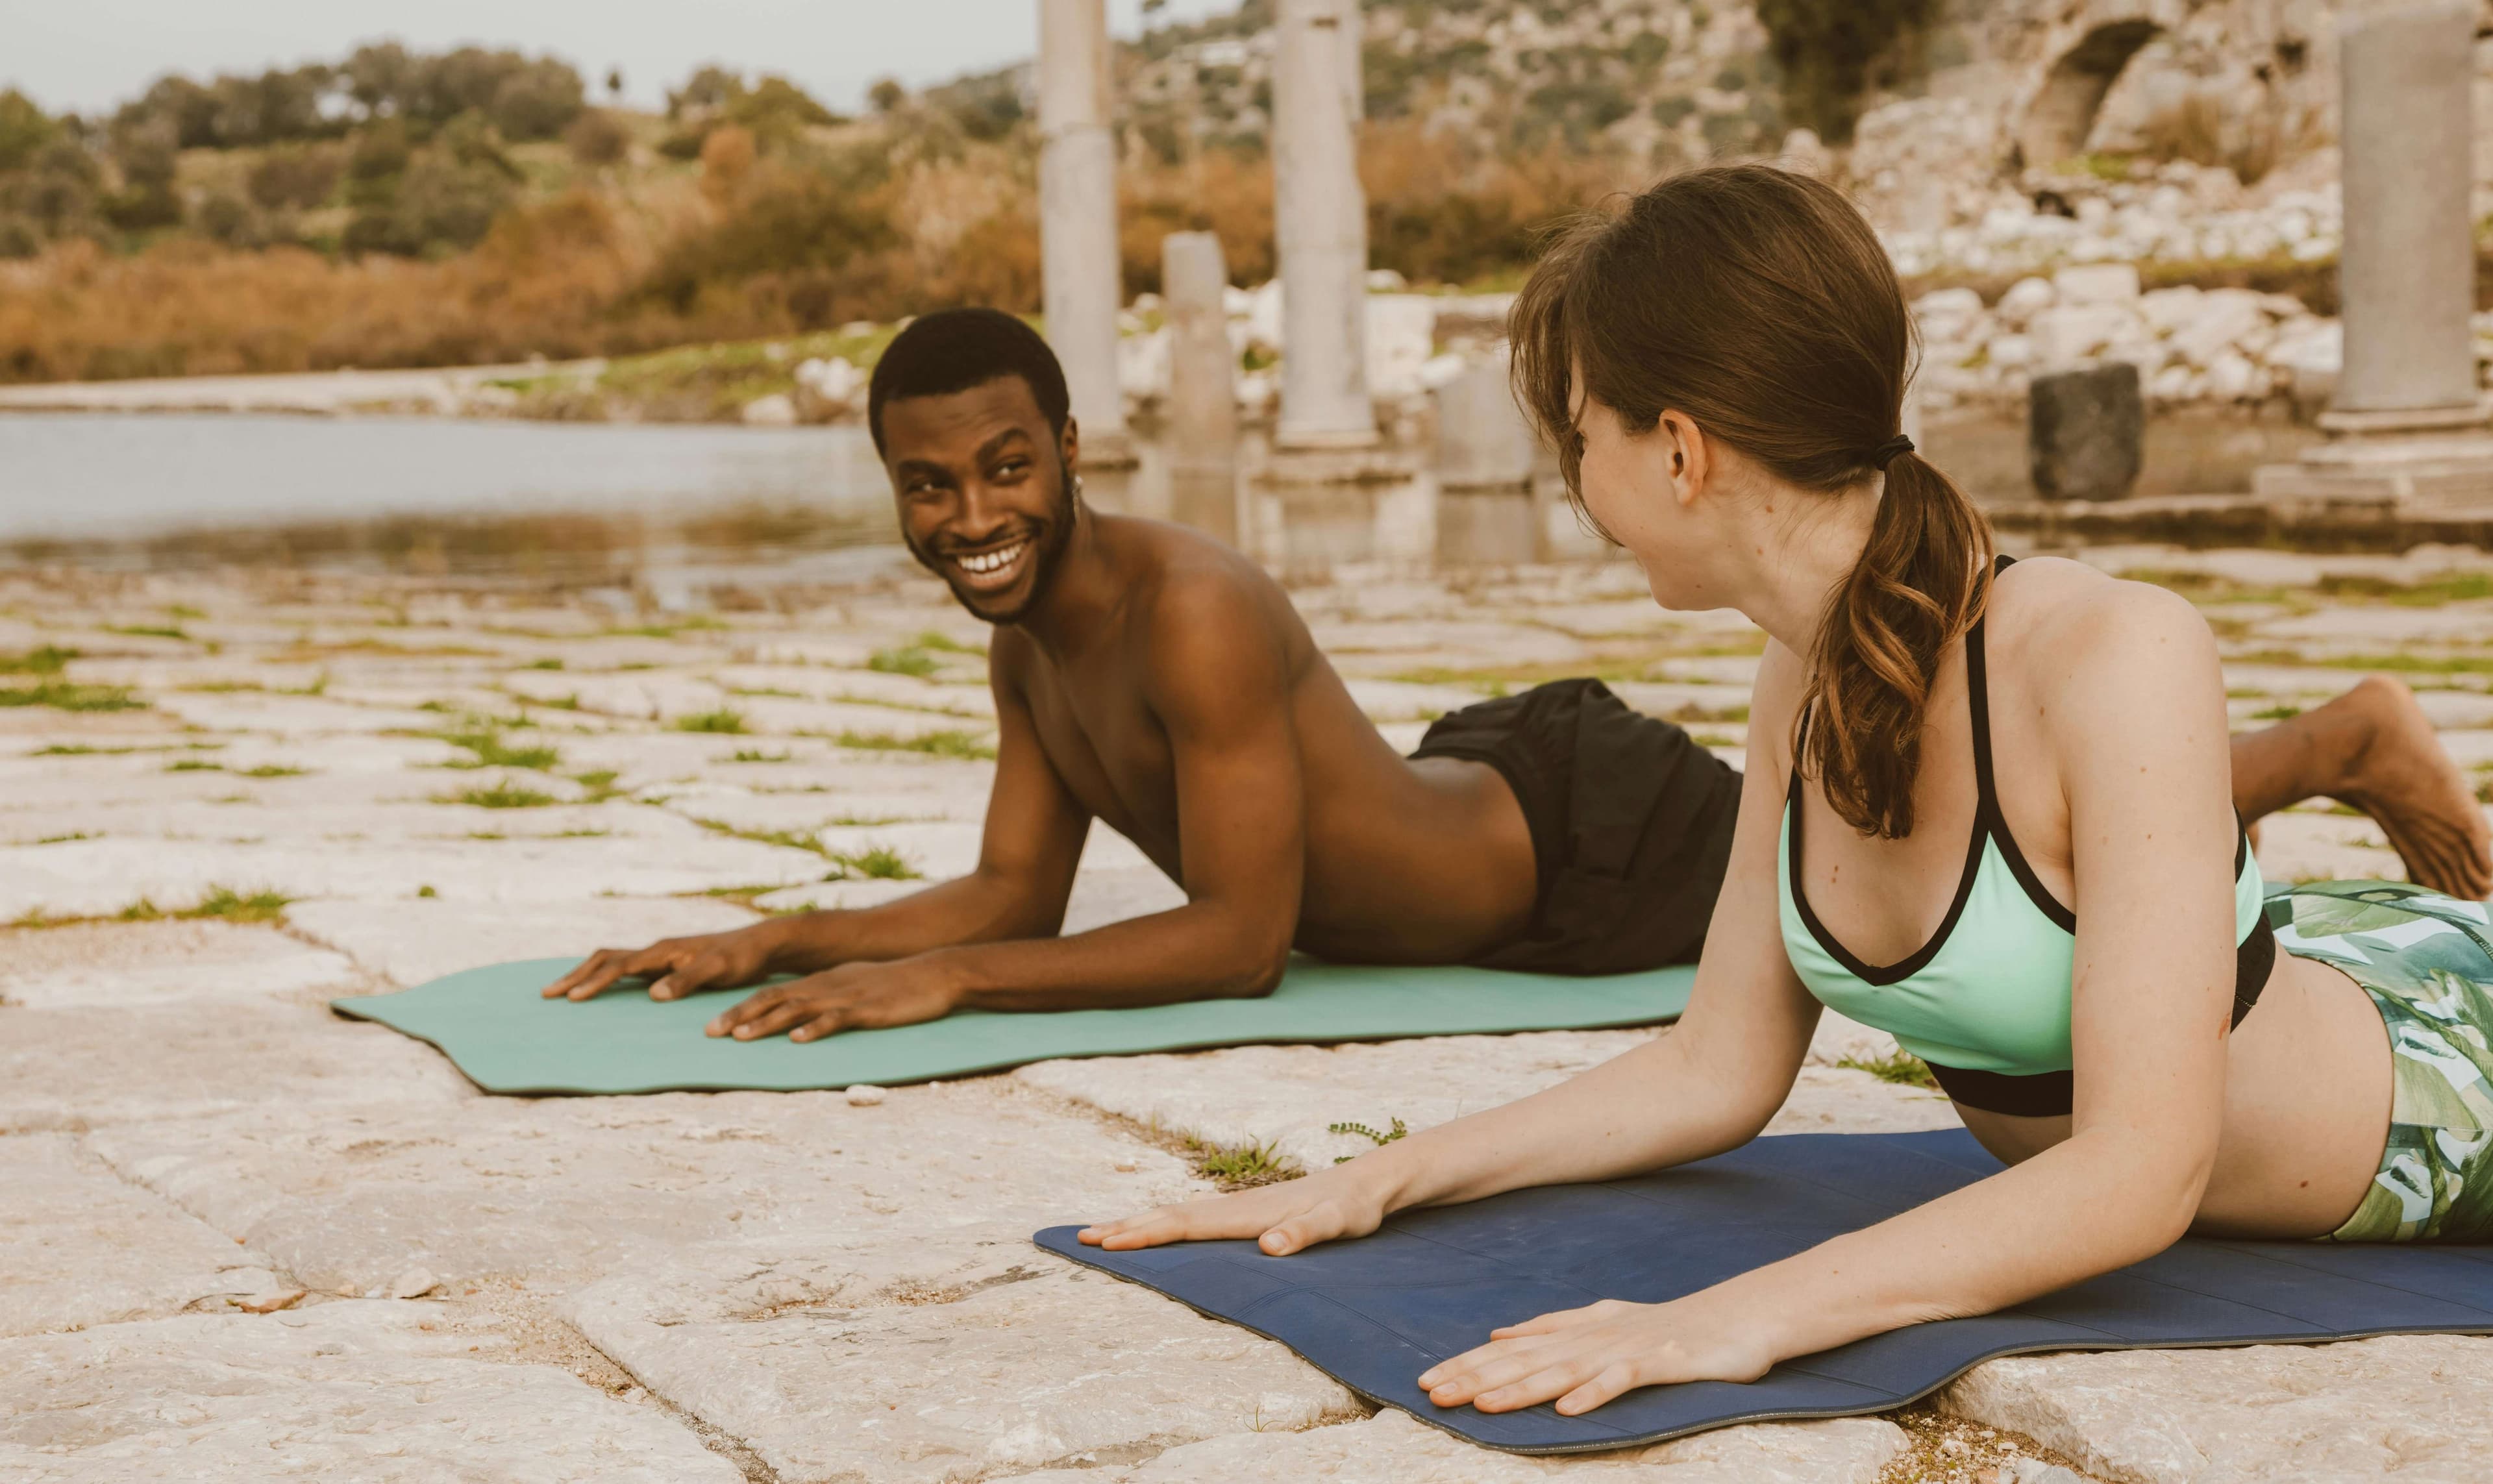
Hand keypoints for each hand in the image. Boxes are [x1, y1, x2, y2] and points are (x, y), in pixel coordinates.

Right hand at [540, 927, 776, 1002]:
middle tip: (546, 994)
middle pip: (605, 959)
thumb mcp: (718, 970)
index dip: (594, 982)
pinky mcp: (666, 963)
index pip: (619, 966)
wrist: (760, 945)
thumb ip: (687, 980)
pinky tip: (598, 989)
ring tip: (562, 992)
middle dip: (575, 976)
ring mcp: (660, 956)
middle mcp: (657, 950)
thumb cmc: (740, 958)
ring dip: (585, 974)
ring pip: (612, 960)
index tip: (571, 997)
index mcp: (663, 951)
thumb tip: (652, 994)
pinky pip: (626, 968)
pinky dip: (604, 976)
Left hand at [704, 958, 960, 1041]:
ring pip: (797, 1009)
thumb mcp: (855, 986)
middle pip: (774, 999)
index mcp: (822, 982)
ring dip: (766, 1023)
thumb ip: (828, 998)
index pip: (772, 993)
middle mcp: (826, 986)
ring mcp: (845, 997)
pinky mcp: (866, 1010)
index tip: (713, 1026)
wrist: (935, 975)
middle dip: (739, 1016)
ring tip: (740, 1038)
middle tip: (709, 1033)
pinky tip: (797, 1040)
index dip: (740, 1008)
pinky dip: (814, 1030)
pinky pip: (835, 1020)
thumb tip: (802, 1017)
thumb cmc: (897, 985)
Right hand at [1078, 1159, 1394, 1256]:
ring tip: (1102, 1233)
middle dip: (1126, 1227)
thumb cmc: (1354, 1207)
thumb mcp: (1337, 1223)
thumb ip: (1305, 1233)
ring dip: (1139, 1223)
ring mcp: (1239, 1207)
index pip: (1186, 1224)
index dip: (1145, 1233)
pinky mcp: (1246, 1213)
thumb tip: (1268, 1246)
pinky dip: (1164, 1224)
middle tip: (1080, 1238)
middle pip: (1170, 1215)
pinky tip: (1156, 1230)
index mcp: (1248, 1212)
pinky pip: (1194, 1219)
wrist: (1369, 1182)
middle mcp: (1236, 1206)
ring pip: (1178, 1215)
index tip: (1107, 1241)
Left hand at [1415, 1290, 1774, 1415]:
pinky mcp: (1660, 1363)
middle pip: (1525, 1360)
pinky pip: (1622, 1381)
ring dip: (1520, 1389)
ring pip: (1563, 1370)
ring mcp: (1625, 1348)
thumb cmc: (1667, 1326)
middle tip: (1432, 1394)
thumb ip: (1552, 1328)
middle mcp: (1591, 1336)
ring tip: (1481, 1406)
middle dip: (1476, 1378)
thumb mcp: (1601, 1323)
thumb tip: (1499, 1334)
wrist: (1736, 1317)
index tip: (1425, 1381)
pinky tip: (1566, 1410)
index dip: (1467, 1364)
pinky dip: (1594, 1393)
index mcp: (1576, 1329)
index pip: (1510, 1349)